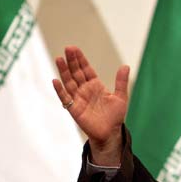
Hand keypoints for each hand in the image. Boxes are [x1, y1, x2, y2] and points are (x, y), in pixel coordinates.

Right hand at [52, 46, 128, 165]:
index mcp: (95, 85)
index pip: (86, 69)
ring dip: (63, 71)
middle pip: (76, 73)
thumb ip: (121, 82)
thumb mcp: (120, 97)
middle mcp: (85, 90)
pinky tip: (55, 81)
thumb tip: (125, 66)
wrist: (110, 133)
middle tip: (67, 48)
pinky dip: (60, 90)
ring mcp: (78, 98)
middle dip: (72, 61)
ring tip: (59, 59)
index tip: (75, 49)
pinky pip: (65, 98)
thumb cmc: (115, 116)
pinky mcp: (74, 109)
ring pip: (69, 82)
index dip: (80, 60)